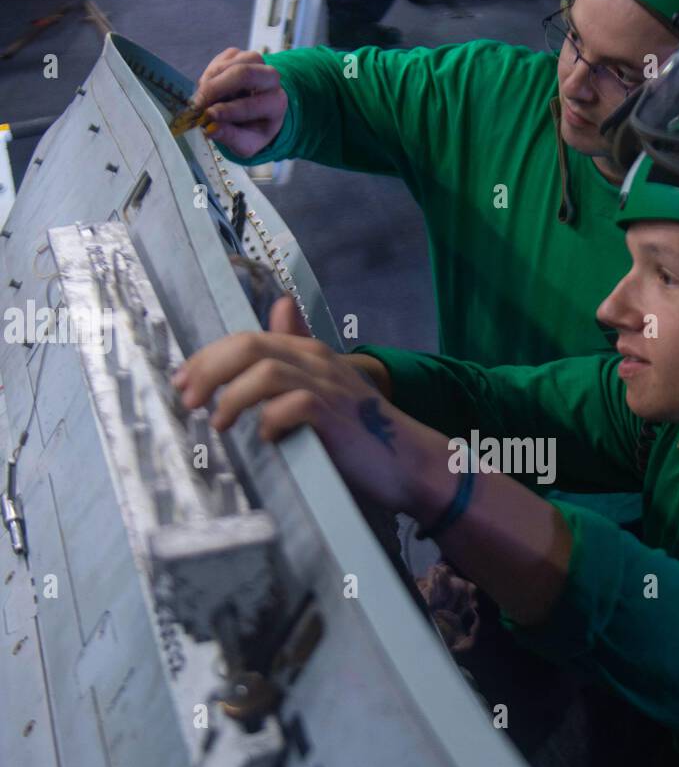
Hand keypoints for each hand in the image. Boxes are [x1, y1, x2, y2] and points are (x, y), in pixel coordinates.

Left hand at [172, 298, 434, 514]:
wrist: (408, 460)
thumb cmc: (360, 430)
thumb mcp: (325, 383)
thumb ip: (297, 351)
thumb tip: (279, 306)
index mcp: (309, 351)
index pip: (247, 339)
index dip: (207, 358)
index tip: (183, 382)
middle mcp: (317, 360)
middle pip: (248, 347)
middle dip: (208, 371)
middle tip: (188, 400)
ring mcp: (328, 386)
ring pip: (264, 373)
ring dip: (232, 398)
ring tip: (218, 423)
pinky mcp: (336, 416)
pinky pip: (292, 407)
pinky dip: (270, 421)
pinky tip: (264, 438)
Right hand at [193, 47, 288, 157]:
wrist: (254, 114)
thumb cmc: (251, 130)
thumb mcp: (245, 144)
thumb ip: (230, 137)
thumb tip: (210, 129)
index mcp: (277, 103)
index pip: (252, 104)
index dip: (228, 110)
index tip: (208, 116)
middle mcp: (271, 78)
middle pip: (243, 74)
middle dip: (215, 89)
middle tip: (197, 104)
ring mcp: (256, 62)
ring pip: (229, 64)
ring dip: (210, 82)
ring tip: (203, 100)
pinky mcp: (239, 55)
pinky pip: (219, 61)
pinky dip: (209, 76)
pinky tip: (209, 90)